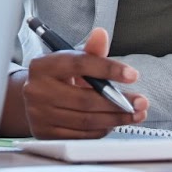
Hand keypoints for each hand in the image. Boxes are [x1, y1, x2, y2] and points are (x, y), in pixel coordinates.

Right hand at [20, 27, 149, 138]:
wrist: (30, 98)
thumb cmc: (56, 77)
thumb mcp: (70, 61)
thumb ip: (90, 51)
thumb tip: (101, 35)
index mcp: (43, 66)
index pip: (79, 64)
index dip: (108, 69)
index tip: (132, 75)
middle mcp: (37, 90)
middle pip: (85, 99)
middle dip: (119, 102)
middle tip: (140, 102)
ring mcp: (39, 114)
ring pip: (86, 120)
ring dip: (116, 118)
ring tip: (134, 114)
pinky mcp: (45, 133)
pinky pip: (82, 136)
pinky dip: (102, 130)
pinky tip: (113, 123)